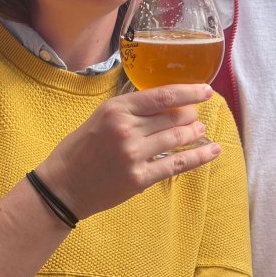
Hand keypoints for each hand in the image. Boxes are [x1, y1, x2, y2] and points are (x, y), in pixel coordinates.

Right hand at [35, 84, 218, 218]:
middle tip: (196, 114)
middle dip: (191, 114)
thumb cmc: (81, 148)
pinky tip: (212, 151)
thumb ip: (130, 107)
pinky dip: (199, 157)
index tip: (206, 90)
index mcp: (117, 109)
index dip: (189, 92)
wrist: (62, 186)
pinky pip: (176, 165)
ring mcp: (133, 155)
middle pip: (172, 117)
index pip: (162, 95)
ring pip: (177, 138)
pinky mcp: (139, 178)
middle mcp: (126, 129)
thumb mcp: (101, 116)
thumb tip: (163, 97)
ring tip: (199, 129)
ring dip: (194, 132)